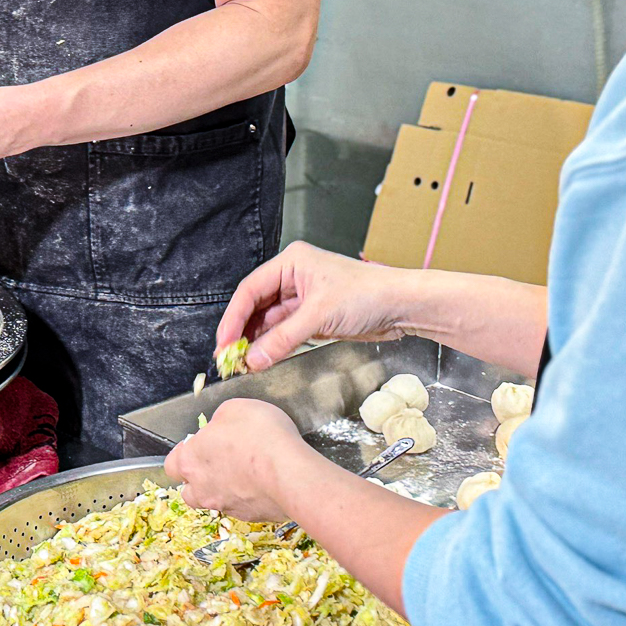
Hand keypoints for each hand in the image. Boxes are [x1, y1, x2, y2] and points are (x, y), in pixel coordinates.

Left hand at [164, 399, 308, 521]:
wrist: (290, 473)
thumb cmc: (259, 436)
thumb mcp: (235, 409)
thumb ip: (220, 421)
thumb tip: (220, 428)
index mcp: (190, 461)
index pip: (172, 465)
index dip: (184, 454)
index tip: (198, 445)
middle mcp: (202, 489)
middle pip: (190, 490)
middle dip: (200, 479)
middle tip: (220, 463)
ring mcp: (225, 506)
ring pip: (216, 501)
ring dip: (224, 490)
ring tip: (246, 474)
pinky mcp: (250, 517)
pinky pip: (243, 507)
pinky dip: (249, 497)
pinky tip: (264, 483)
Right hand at [217, 243, 418, 371]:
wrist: (401, 307)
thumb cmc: (369, 295)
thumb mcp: (320, 315)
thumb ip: (283, 339)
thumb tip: (254, 358)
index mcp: (291, 262)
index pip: (250, 290)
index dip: (233, 318)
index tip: (223, 342)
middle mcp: (293, 277)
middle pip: (256, 306)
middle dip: (242, 332)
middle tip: (229, 357)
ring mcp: (302, 298)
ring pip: (268, 322)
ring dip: (257, 342)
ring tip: (244, 362)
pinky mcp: (312, 317)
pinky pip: (283, 333)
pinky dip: (273, 346)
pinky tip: (263, 359)